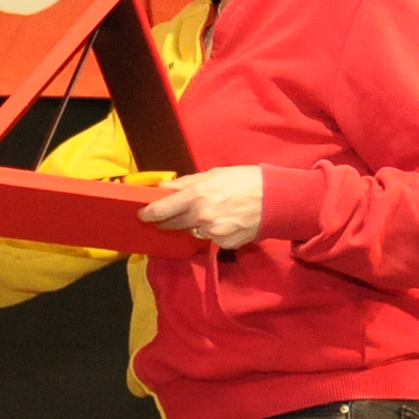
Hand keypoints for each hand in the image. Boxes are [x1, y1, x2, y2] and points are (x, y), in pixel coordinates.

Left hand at [139, 164, 266, 247]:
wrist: (276, 199)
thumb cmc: (245, 180)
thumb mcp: (213, 174)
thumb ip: (186, 183)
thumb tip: (164, 188)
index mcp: (196, 196)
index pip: (160, 210)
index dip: (148, 213)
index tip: (142, 214)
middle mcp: (201, 217)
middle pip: (172, 224)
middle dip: (169, 219)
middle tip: (170, 214)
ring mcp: (213, 233)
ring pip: (192, 232)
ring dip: (193, 225)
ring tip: (208, 212)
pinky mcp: (224, 244)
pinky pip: (210, 239)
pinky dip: (212, 232)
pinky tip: (225, 221)